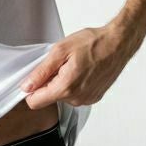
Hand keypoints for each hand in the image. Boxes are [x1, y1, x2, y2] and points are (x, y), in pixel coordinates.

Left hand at [19, 21, 141, 109]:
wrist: (118, 43)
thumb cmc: (94, 43)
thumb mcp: (60, 51)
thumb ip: (41, 71)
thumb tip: (26, 86)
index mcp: (66, 88)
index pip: (35, 102)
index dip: (31, 90)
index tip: (35, 78)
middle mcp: (77, 98)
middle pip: (49, 98)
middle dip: (49, 82)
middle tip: (61, 65)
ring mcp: (86, 99)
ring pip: (62, 97)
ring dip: (62, 83)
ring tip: (74, 66)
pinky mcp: (93, 97)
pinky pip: (75, 96)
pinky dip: (74, 85)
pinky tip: (82, 71)